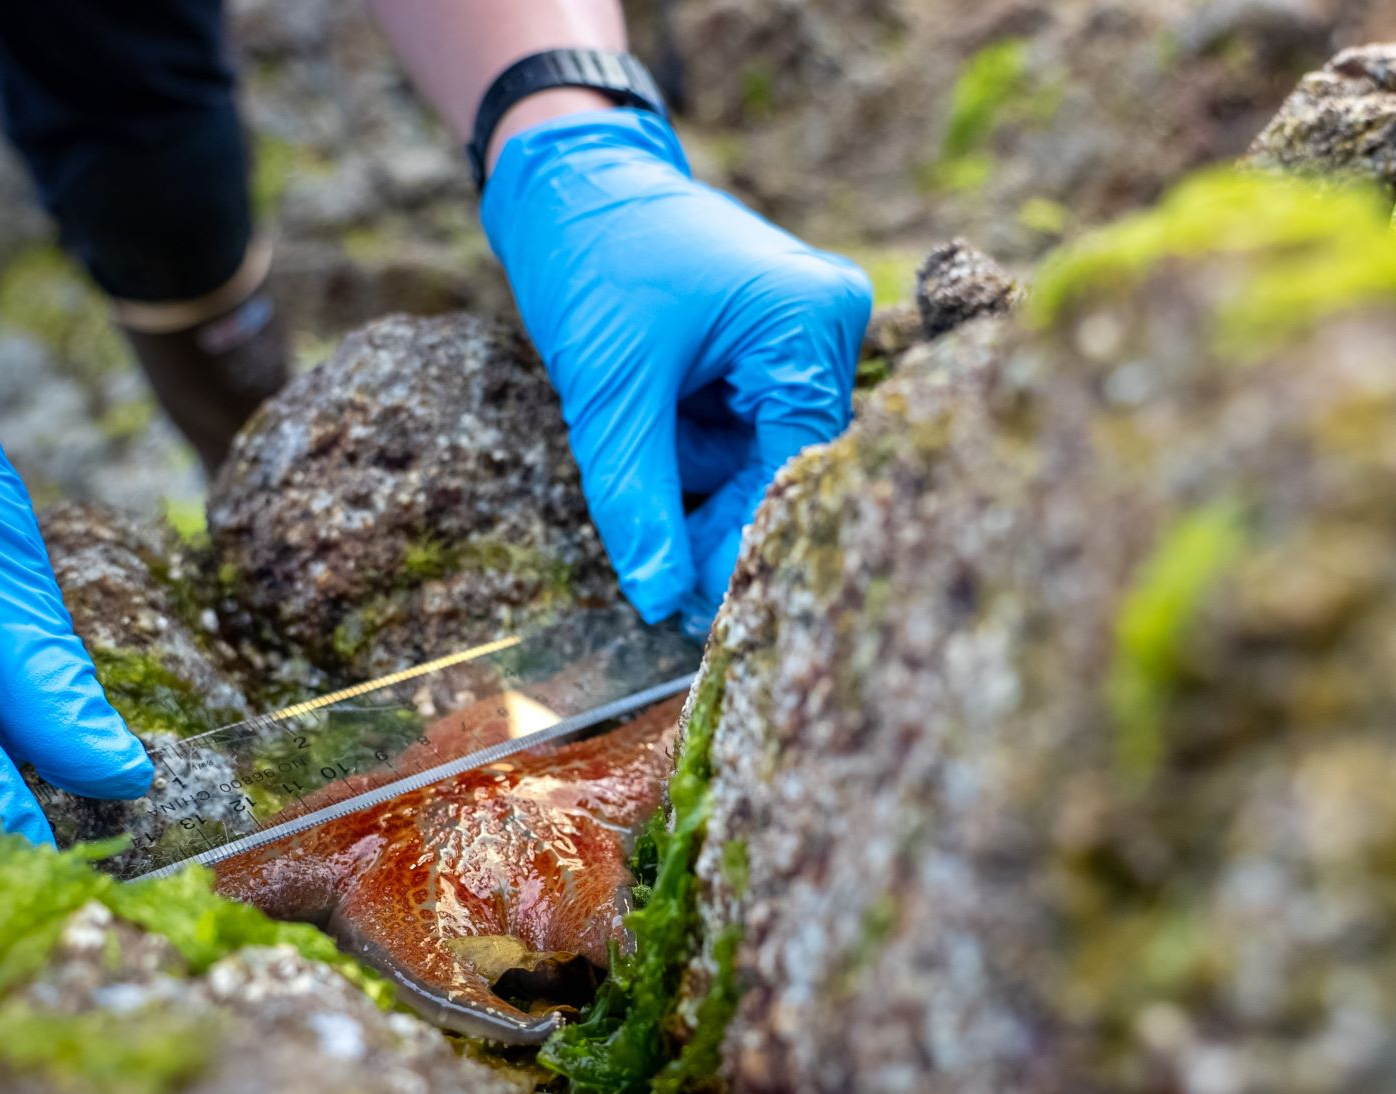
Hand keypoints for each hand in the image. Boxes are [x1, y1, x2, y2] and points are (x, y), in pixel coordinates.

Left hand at [482, 110, 871, 628]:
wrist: (568, 177)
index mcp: (807, 322)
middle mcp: (827, 324)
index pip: (793, 466)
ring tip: (643, 446)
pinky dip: (695, 446)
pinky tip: (656, 421)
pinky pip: (743, 427)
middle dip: (717, 517)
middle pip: (782, 466)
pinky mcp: (775, 342)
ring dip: (699, 477)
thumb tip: (659, 598)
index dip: (744, 544)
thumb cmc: (593, 258)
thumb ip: (637, 497)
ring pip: (759, 454)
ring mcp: (806, 332)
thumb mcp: (609, 390)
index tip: (698, 613)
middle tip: (668, 598)